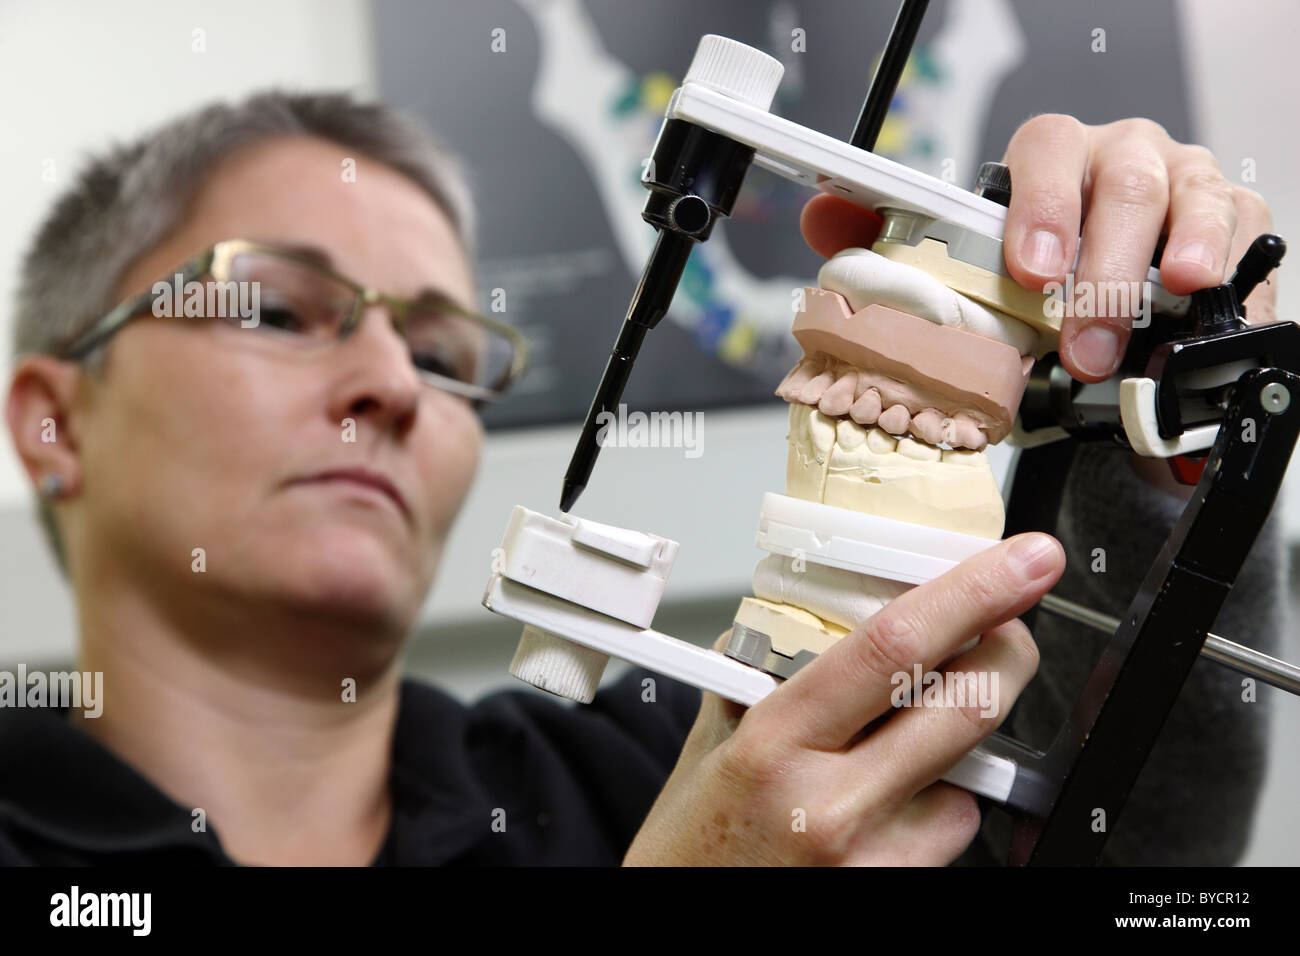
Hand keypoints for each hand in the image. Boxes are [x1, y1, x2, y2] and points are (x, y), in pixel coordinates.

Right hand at [623, 533, 1064, 864]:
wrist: (682, 930)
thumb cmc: (693, 846)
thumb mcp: (713, 743)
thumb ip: (763, 674)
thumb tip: (815, 609)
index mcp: (776, 741)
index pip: (893, 647)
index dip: (972, 594)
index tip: (1023, 562)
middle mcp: (831, 801)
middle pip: (967, 705)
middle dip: (1011, 651)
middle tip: (1011, 627)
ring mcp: (872, 858)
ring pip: (972, 775)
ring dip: (962, 744)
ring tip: (899, 750)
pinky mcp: (896, 891)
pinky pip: (953, 831)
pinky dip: (940, 804)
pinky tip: (889, 809)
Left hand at [799, 115, 1276, 382]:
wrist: (1106, 304)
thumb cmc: (1037, 277)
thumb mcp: (965, 261)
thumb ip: (892, 240)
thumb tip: (823, 218)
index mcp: (1052, 161)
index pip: (1043, 152)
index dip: (1038, 207)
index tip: (1030, 271)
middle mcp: (1121, 159)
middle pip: (1123, 184)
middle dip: (1102, 271)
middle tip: (1083, 344)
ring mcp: (1185, 185)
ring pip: (1195, 200)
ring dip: (1177, 259)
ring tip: (1170, 301)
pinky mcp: (1235, 221)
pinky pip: (1249, 236)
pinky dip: (1238, 280)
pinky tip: (1218, 309)